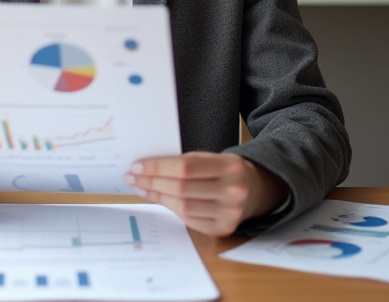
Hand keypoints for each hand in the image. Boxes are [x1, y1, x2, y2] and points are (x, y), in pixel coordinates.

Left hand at [124, 152, 286, 236]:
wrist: (254, 190)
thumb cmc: (225, 171)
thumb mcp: (212, 158)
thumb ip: (185, 162)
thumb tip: (146, 168)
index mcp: (230, 165)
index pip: (185, 166)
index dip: (158, 167)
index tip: (137, 166)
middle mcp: (233, 190)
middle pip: (182, 188)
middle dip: (152, 182)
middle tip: (133, 177)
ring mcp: (230, 213)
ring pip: (183, 207)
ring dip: (157, 197)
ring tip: (142, 188)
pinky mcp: (223, 229)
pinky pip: (189, 220)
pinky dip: (171, 209)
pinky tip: (160, 200)